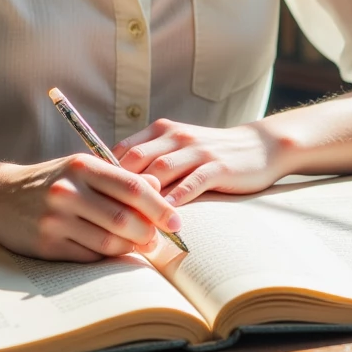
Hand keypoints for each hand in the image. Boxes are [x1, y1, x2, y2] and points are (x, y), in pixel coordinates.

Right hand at [0, 153, 182, 261]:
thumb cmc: (51, 181)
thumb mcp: (81, 168)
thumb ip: (118, 179)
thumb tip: (160, 192)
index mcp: (82, 167)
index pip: (132, 187)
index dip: (160, 207)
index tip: (177, 221)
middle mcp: (68, 191)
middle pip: (124, 218)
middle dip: (148, 233)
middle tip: (159, 240)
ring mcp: (56, 220)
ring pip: (109, 241)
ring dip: (131, 248)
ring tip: (141, 247)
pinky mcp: (47, 245)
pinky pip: (89, 256)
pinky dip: (106, 257)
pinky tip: (113, 252)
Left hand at [113, 118, 290, 205]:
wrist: (259, 146)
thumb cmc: (212, 154)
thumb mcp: (178, 149)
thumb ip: (152, 161)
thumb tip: (115, 186)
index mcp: (161, 130)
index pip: (123, 150)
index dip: (105, 173)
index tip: (93, 197)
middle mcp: (176, 136)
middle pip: (137, 159)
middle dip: (118, 186)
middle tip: (103, 214)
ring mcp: (197, 150)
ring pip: (161, 171)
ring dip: (144, 197)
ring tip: (129, 221)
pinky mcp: (217, 166)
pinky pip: (192, 182)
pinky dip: (176, 198)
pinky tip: (166, 216)